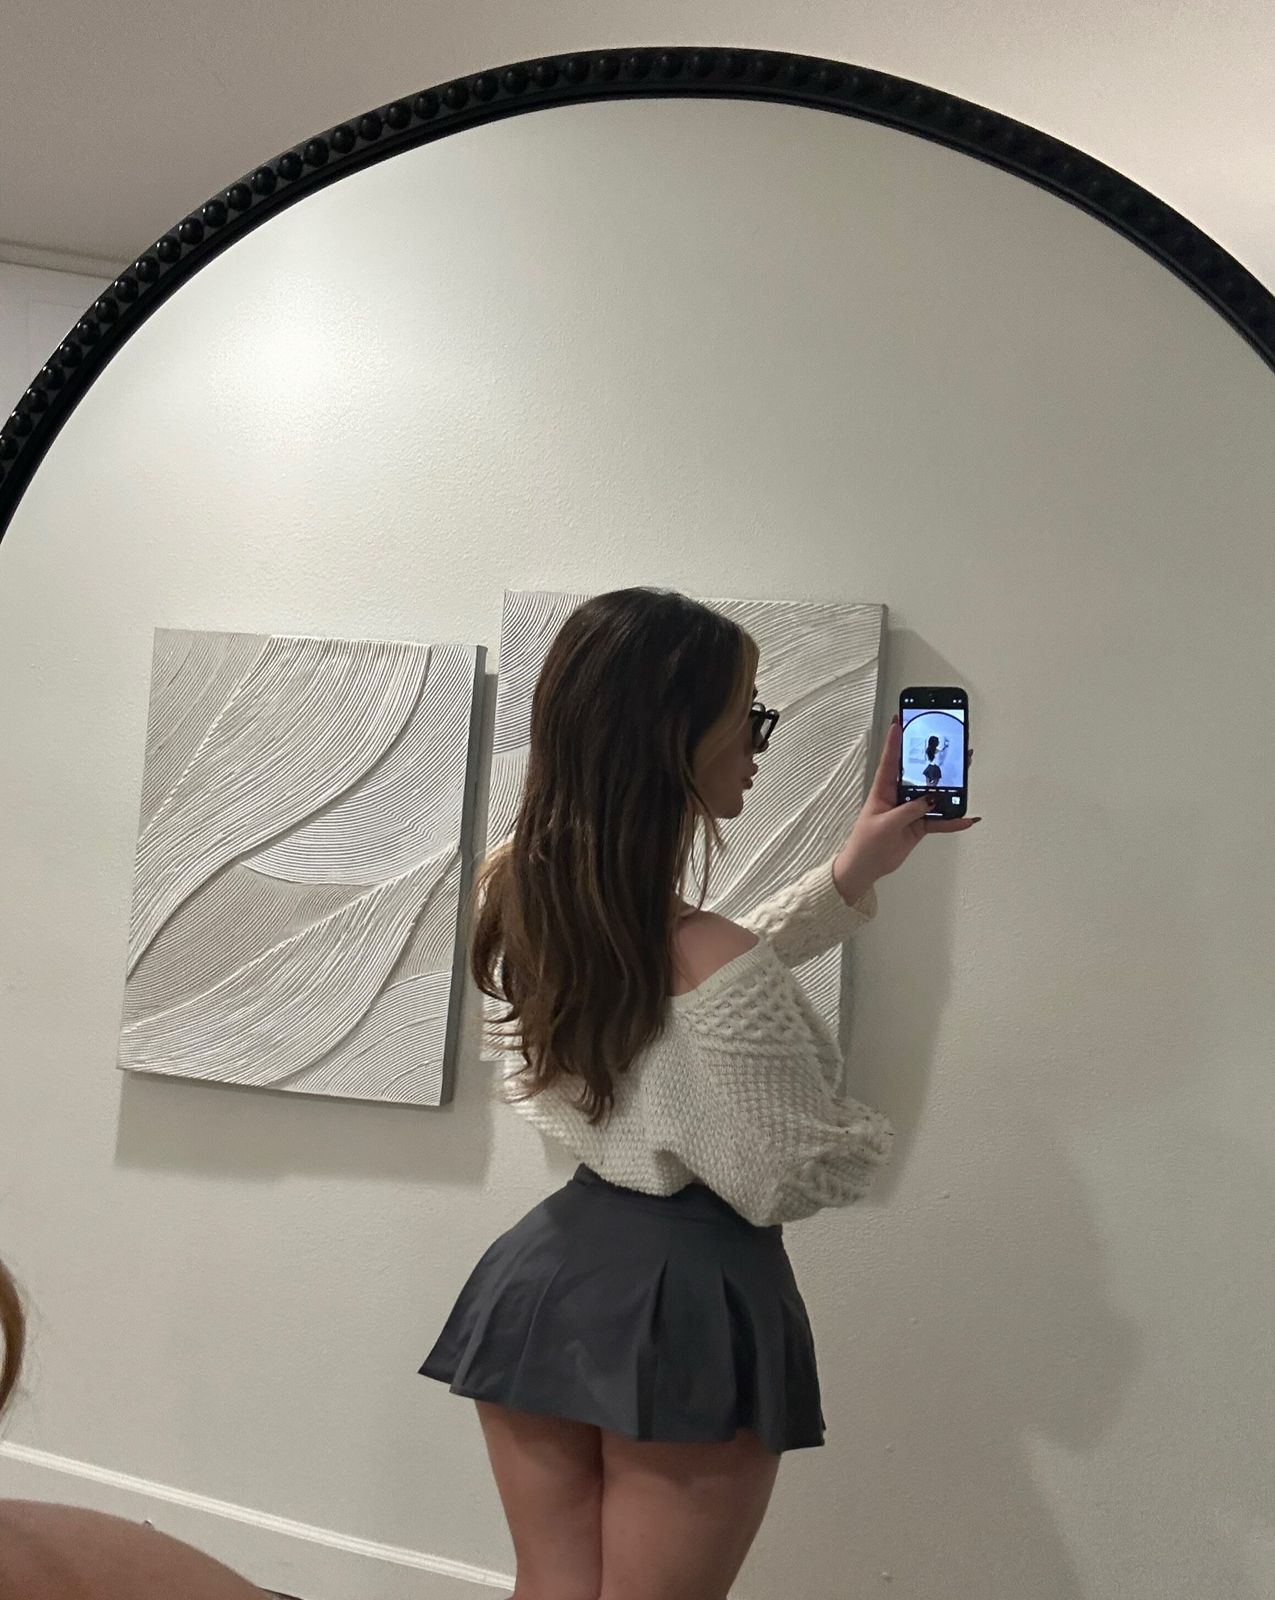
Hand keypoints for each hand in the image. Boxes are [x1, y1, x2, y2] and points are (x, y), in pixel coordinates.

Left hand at [832, 715, 980, 900]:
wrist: (866, 868)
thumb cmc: (865, 843)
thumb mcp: (886, 824)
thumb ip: (909, 810)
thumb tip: (931, 798)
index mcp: (882, 790)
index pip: (890, 760)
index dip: (895, 740)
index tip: (901, 720)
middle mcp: (898, 796)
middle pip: (920, 774)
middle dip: (935, 761)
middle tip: (951, 746)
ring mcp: (910, 810)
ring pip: (934, 795)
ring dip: (950, 789)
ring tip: (965, 776)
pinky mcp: (918, 825)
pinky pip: (939, 820)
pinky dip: (953, 820)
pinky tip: (966, 818)